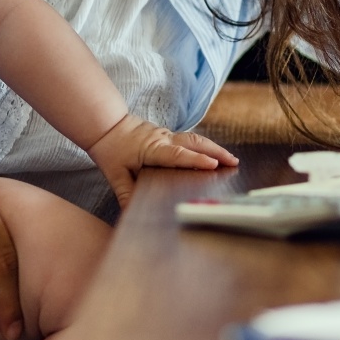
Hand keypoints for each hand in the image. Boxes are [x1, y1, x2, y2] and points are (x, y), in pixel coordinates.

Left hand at [88, 114, 237, 206]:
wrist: (106, 125)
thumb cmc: (110, 149)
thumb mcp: (114, 174)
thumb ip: (125, 193)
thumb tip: (130, 214)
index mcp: (152, 148)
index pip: (177, 155)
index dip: (196, 160)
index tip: (213, 165)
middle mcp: (164, 139)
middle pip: (195, 142)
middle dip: (216, 152)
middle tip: (233, 162)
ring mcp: (167, 135)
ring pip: (195, 139)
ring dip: (214, 148)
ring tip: (231, 159)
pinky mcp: (168, 135)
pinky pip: (190, 140)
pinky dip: (205, 146)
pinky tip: (214, 155)